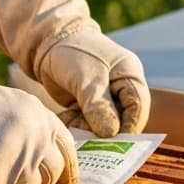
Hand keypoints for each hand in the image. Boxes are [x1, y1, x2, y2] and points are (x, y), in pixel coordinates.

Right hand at [0, 79, 78, 183]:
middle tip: (26, 180)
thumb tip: (49, 151)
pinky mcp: (1, 178)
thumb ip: (36, 126)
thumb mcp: (16, 105)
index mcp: (44, 119)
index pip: (68, 149)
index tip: (69, 183)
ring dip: (14, 183)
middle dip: (43, 180)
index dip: (70, 169)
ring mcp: (21, 160)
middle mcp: (39, 140)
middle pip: (54, 173)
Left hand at [36, 29, 150, 136]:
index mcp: (129, 75)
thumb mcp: (87, 79)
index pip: (137, 106)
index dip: (128, 126)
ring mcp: (105, 96)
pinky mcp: (88, 103)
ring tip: (72, 124)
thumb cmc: (73, 53)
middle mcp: (121, 87)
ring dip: (89, 129)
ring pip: (104, 123)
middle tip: (91, 141)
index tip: (113, 141)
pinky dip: (78, 125)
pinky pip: (88, 122)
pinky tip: (66, 119)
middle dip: (107, 131)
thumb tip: (111, 134)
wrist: (46, 42)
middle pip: (123, 118)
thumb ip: (99, 106)